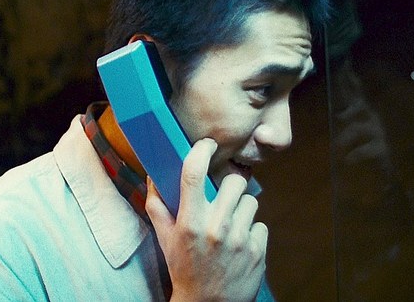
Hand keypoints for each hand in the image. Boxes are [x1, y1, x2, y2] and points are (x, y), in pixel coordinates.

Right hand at [146, 138, 266, 301]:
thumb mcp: (165, 239)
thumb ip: (157, 206)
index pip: (194, 173)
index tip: (206, 145)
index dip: (202, 151)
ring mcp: (240, 240)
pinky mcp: (258, 251)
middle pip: (234, 181)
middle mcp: (215, 228)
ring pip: (251, 201)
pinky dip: (252, 231)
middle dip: (230, 185)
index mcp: (189, 222)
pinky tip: (240, 243)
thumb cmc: (184, 269)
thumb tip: (153, 175)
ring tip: (231, 224)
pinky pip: (260, 224)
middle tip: (223, 196)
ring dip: (241, 209)